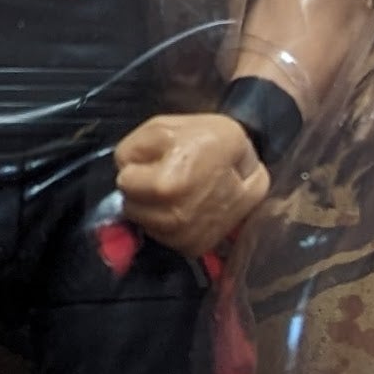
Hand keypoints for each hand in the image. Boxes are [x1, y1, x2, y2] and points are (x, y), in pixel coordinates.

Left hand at [113, 112, 269, 257]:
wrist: (251, 167)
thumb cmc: (210, 140)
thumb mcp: (167, 126)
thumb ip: (135, 145)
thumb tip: (122, 167)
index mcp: (165, 186)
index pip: (124, 181)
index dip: (138, 168)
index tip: (159, 161)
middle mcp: (173, 218)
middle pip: (130, 206)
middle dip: (142, 190)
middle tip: (167, 176)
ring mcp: (183, 237)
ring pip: (143, 223)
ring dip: (153, 208)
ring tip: (179, 191)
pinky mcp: (193, 248)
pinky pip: (161, 236)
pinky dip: (168, 223)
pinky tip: (187, 206)